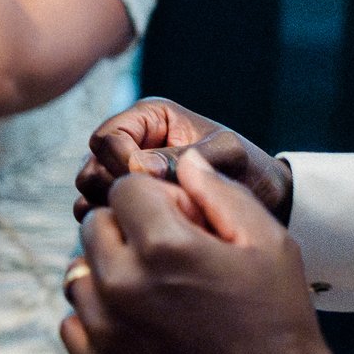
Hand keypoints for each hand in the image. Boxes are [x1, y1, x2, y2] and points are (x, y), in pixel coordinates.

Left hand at [61, 151, 338, 353]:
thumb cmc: (278, 318)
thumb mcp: (269, 243)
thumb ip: (220, 193)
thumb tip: (184, 161)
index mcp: (163, 246)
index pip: (124, 189)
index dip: (154, 198)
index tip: (179, 221)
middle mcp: (122, 284)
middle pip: (94, 227)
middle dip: (127, 230)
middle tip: (166, 257)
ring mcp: (104, 329)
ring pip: (78, 273)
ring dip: (107, 273)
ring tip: (152, 292)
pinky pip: (72, 321)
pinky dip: (97, 317)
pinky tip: (137, 324)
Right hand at [75, 98, 290, 222]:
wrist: (264, 203)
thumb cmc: (250, 171)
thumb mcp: (228, 156)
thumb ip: (184, 157)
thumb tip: (140, 169)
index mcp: (149, 118)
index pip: (106, 138)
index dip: (122, 162)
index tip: (156, 181)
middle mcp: (128, 145)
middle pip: (90, 168)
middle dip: (116, 190)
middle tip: (155, 206)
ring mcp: (122, 177)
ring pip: (90, 195)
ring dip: (114, 212)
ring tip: (154, 222)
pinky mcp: (124, 205)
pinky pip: (99, 217)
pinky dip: (117, 227)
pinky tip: (147, 235)